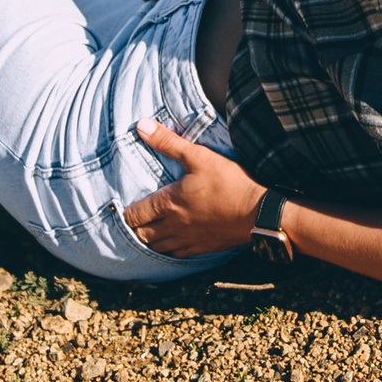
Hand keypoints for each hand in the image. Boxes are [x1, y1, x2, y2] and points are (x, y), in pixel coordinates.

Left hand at [121, 119, 265, 256]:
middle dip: (135, 229)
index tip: (123, 210)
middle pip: (143, 235)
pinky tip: (172, 246)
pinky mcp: (204, 248)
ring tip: (148, 234)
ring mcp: (189, 239)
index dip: (126, 214)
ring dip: (150, 242)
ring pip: (159, 248)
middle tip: (133, 222)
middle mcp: (174, 225)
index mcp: (168, 204)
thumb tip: (142, 126)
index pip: (136, 215)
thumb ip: (168, 142)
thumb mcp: (198, 156)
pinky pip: (178, 255)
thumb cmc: (228, 183)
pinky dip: (170, 251)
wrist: (257, 213)